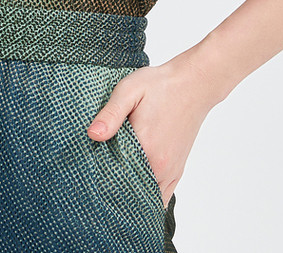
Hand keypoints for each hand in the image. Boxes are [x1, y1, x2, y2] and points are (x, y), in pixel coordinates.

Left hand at [86, 46, 224, 210]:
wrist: (193, 83)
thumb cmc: (161, 85)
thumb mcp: (130, 90)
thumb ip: (111, 113)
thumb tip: (92, 135)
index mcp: (145, 148)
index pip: (114, 177)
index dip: (99, 176)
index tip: (89, 169)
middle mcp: (159, 166)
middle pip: (129, 190)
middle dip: (112, 187)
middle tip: (98, 175)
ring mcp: (170, 171)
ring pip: (146, 198)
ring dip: (130, 193)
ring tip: (115, 181)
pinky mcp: (177, 171)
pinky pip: (161, 197)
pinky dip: (148, 197)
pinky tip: (136, 189)